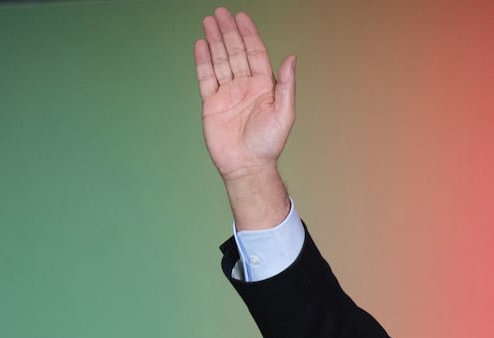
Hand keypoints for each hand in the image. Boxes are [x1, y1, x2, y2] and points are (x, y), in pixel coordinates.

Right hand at [194, 7, 294, 229]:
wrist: (247, 165)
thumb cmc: (269, 144)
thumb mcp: (284, 113)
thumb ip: (286, 84)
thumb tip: (292, 58)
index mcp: (264, 86)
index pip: (255, 53)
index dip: (249, 35)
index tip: (242, 18)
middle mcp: (246, 87)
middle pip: (236, 52)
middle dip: (229, 32)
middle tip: (221, 13)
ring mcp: (228, 93)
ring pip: (221, 61)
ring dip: (216, 41)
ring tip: (209, 22)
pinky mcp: (212, 103)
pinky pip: (206, 77)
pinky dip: (203, 61)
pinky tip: (201, 45)